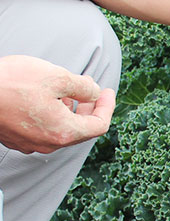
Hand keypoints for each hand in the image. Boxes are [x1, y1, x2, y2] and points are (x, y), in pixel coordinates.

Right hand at [0, 55, 115, 153]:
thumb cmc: (11, 82)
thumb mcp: (57, 77)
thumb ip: (83, 87)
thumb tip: (95, 92)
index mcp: (63, 131)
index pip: (99, 125)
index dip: (107, 106)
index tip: (107, 91)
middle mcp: (49, 144)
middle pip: (81, 130)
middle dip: (90, 108)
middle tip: (91, 90)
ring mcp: (31, 144)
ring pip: (61, 129)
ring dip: (70, 111)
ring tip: (67, 91)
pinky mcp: (16, 138)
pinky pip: (43, 129)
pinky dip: (52, 115)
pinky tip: (46, 99)